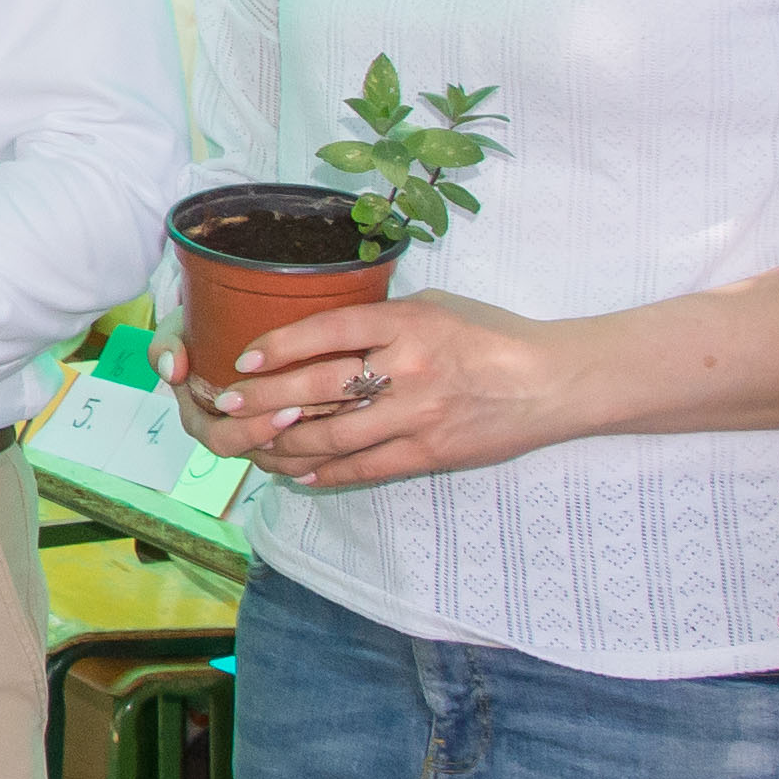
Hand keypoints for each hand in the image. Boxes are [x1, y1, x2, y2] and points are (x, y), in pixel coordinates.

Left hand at [196, 292, 579, 490]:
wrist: (551, 382)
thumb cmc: (490, 336)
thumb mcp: (435, 307)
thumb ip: (383, 319)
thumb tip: (324, 333)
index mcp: (408, 323)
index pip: (329, 330)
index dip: (281, 345)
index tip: (245, 358)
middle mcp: (409, 368)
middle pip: (320, 387)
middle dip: (264, 398)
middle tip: (227, 404)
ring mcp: (418, 415)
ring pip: (333, 435)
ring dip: (284, 441)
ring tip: (252, 442)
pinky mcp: (429, 452)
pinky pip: (364, 467)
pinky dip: (325, 470)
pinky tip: (297, 471)